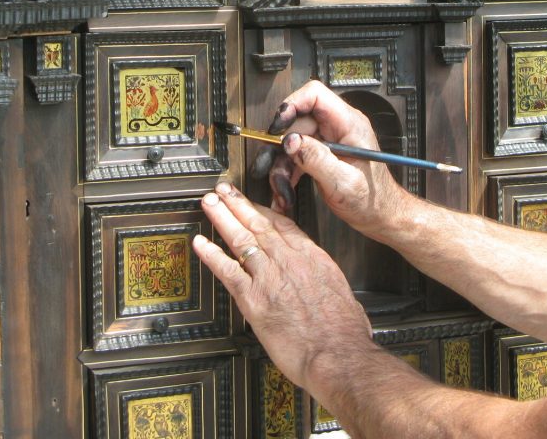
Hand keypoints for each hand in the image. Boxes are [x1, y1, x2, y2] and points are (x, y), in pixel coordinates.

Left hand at [192, 182, 376, 391]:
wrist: (339, 355)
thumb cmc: (345, 333)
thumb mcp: (343, 294)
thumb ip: (328, 284)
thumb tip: (327, 288)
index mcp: (313, 258)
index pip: (284, 225)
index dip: (264, 210)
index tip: (253, 203)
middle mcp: (290, 261)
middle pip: (259, 224)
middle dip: (238, 204)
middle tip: (223, 191)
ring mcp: (269, 278)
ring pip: (241, 239)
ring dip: (222, 218)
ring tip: (209, 203)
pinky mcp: (254, 299)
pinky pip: (227, 270)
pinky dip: (211, 255)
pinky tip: (200, 243)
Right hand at [257, 79, 409, 237]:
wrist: (380, 216)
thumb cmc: (372, 200)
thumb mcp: (344, 182)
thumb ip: (317, 159)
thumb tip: (291, 141)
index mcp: (349, 124)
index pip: (315, 95)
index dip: (292, 104)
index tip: (277, 125)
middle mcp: (338, 127)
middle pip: (297, 122)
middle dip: (280, 147)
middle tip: (269, 166)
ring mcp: (329, 140)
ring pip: (292, 141)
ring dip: (281, 165)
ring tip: (281, 189)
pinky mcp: (321, 153)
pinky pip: (296, 155)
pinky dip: (287, 172)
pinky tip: (285, 190)